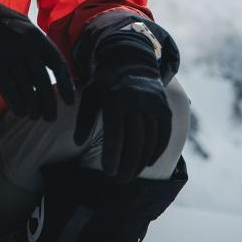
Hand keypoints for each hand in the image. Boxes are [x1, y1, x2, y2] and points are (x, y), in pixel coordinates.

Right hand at [0, 0, 74, 119]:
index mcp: (37, 36)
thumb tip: (61, 76)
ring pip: (24, 86)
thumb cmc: (9, 27)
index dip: (65, 84)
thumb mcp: (29, 29)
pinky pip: (5, 85)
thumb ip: (42, 49)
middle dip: (48, 102)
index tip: (69, 102)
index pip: (57, 63)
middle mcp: (24, 45)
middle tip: (51, 118)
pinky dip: (14, 101)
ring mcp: (7, 52)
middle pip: (41, 79)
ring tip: (35, 116)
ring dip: (32, 106)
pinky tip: (20, 112)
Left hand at [73, 32, 171, 183]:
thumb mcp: (89, 95)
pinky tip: (148, 162)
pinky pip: (163, 133)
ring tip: (131, 175)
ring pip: (150, 139)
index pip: (114, 135)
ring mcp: (152, 104)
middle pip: (134, 141)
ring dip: (141, 161)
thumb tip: (77, 142)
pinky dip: (157, 150)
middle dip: (127, 164)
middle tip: (120, 180)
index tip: (108, 172)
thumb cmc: (105, 82)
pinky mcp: (164, 107)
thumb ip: (84, 119)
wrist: (131, 61)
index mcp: (114, 99)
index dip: (112, 156)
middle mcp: (136, 101)